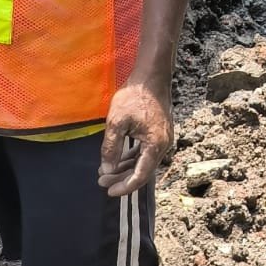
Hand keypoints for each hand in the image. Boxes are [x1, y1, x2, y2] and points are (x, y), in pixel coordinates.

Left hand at [98, 77, 173, 197]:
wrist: (151, 75)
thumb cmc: (135, 96)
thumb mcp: (117, 122)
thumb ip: (111, 148)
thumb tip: (107, 170)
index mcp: (156, 144)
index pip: (140, 176)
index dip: (124, 187)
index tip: (107, 190)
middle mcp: (163, 144)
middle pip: (143, 171)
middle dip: (122, 178)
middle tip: (101, 180)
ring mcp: (163, 138)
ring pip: (144, 162)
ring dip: (126, 169)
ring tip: (106, 172)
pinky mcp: (159, 132)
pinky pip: (146, 152)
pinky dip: (132, 158)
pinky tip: (119, 159)